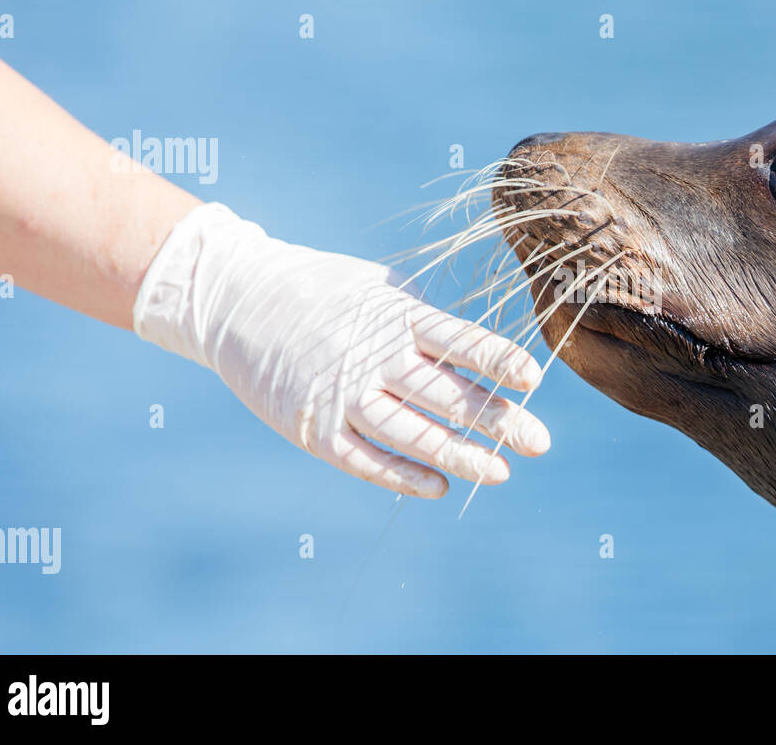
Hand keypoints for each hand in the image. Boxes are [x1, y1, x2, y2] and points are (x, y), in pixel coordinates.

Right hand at [132, 203, 549, 497]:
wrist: (237, 298)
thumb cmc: (323, 292)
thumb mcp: (379, 290)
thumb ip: (426, 324)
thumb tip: (484, 357)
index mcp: (394, 316)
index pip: (457, 340)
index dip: (496, 359)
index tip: (532, 379)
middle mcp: (372, 356)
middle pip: (444, 395)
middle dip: (495, 419)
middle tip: (538, 441)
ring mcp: (341, 395)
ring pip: (410, 434)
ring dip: (458, 455)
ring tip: (500, 472)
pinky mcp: (313, 427)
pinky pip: (364, 459)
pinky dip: (402, 475)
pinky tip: (438, 486)